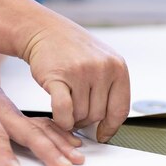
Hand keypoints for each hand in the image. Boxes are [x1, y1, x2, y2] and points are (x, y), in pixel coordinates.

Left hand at [0, 40, 83, 165]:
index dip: (2, 152)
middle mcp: (3, 109)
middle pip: (27, 132)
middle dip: (47, 150)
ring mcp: (15, 111)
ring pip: (41, 128)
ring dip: (60, 143)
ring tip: (77, 159)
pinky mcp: (21, 113)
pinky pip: (45, 125)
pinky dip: (61, 135)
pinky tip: (75, 146)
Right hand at [22, 20, 130, 142]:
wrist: (46, 31)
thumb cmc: (72, 50)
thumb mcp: (101, 63)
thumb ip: (109, 90)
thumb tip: (108, 126)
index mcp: (118, 67)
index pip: (120, 109)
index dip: (110, 127)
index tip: (102, 134)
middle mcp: (102, 68)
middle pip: (98, 115)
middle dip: (85, 120)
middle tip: (75, 112)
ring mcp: (81, 72)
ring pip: (80, 115)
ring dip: (71, 118)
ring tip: (66, 105)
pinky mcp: (58, 76)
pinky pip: (63, 112)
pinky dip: (61, 120)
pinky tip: (58, 116)